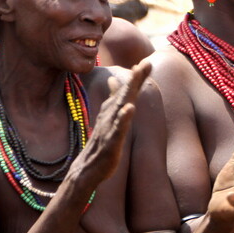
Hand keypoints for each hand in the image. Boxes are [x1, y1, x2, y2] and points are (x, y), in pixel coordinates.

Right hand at [70, 61, 149, 187]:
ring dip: (128, 93)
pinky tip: (129, 108)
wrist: (86, 170)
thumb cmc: (100, 143)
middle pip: (124, 95)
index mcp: (112, 111)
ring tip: (136, 79)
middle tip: (144, 63)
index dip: (136, 78)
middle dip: (134, 79)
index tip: (147, 62)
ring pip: (119, 108)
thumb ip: (113, 99)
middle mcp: (110, 116)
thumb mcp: (109, 119)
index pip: (126, 91)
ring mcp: (109, 129)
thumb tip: (114, 79)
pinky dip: (122, 119)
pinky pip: (117, 130)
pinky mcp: (110, 144)